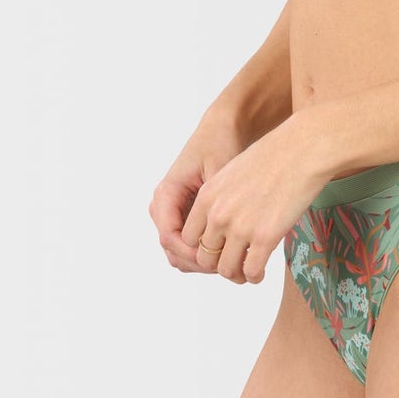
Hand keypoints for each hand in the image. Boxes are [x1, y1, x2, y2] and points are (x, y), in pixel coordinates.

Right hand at [152, 113, 246, 271]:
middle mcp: (164, 206)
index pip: (170, 236)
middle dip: (200, 262)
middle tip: (231, 268)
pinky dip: (208, 253)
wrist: (222, 130)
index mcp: (166, 194)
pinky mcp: (186, 217)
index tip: (220, 258)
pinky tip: (233, 252)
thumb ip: (216, 203)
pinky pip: (190, 245)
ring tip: (234, 262)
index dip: (193, 253)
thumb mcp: (219, 171)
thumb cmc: (220, 143)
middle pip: (173, 250)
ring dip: (204, 261)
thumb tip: (220, 237)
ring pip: (180, 253)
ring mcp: (173, 213)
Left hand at [180, 112, 331, 285]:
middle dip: (217, 263)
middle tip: (234, 262)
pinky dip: (254, 276)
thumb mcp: (232, 173)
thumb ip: (221, 199)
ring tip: (246, 271)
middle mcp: (218, 215)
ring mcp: (240, 228)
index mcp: (207, 198)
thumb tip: (223, 221)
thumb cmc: (273, 157)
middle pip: (204, 256)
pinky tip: (260, 272)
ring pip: (225, 269)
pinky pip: (250, 271)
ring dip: (235, 274)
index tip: (219, 247)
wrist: (301, 150)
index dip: (204, 246)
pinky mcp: (264, 237)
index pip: (189, 237)